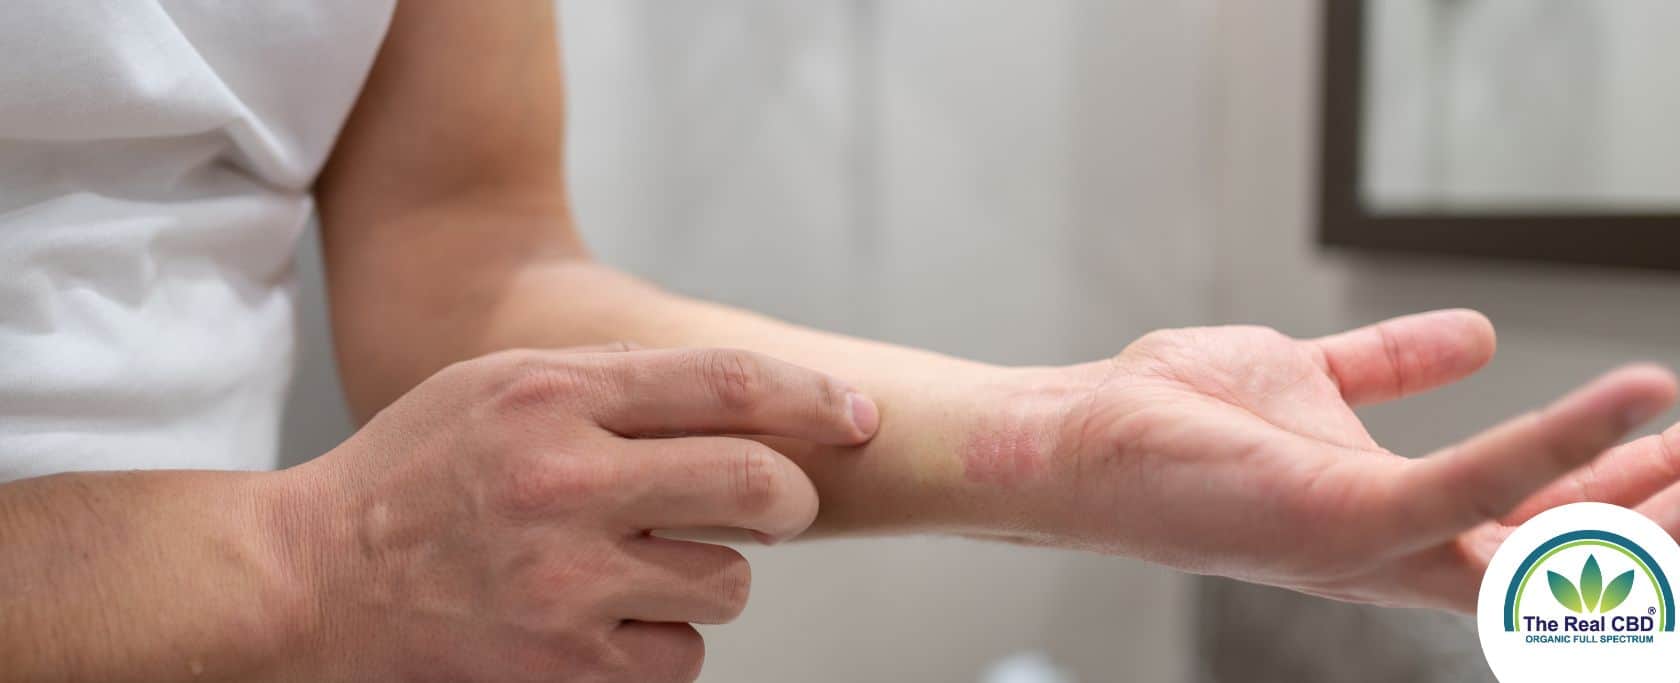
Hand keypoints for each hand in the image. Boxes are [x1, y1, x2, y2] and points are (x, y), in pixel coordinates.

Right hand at [268, 346, 878, 681]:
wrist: (309, 584)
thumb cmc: (411, 475)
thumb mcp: (495, 387)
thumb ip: (606, 379)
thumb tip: (728, 393)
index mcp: (553, 399)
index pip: (727, 385)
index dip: (812, 401)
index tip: (857, 418)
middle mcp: (566, 487)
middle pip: (756, 487)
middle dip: (788, 500)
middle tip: (773, 507)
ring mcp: (567, 586)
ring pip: (726, 585)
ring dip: (708, 578)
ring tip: (639, 567)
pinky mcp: (565, 669)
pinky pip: (680, 659)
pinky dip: (662, 643)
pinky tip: (605, 622)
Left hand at [964, 310, 1678, 610]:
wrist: (1081, 434)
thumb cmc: (1176, 419)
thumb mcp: (1310, 378)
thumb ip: (1390, 368)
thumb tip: (1475, 336)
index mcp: (1398, 519)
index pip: (1540, 526)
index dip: (1619, 489)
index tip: (1679, 435)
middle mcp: (1398, 550)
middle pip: (1564, 561)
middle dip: (1655, 519)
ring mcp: (1377, 543)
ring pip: (1547, 547)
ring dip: (1638, 502)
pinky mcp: (1346, 519)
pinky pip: (1478, 486)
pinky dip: (1559, 444)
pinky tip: (1632, 399)